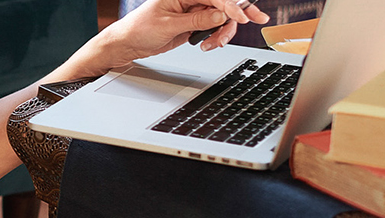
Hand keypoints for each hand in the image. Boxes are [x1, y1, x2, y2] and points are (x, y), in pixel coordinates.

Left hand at [92, 0, 271, 68]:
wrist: (127, 44)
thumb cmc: (138, 29)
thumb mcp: (168, 25)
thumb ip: (196, 21)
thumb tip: (220, 15)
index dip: (231, 5)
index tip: (242, 16)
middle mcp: (189, 0)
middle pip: (223, 4)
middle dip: (239, 14)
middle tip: (257, 20)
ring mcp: (193, 13)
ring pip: (222, 19)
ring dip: (223, 32)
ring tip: (213, 44)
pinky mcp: (193, 25)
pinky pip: (214, 29)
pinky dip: (216, 38)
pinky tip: (207, 45)